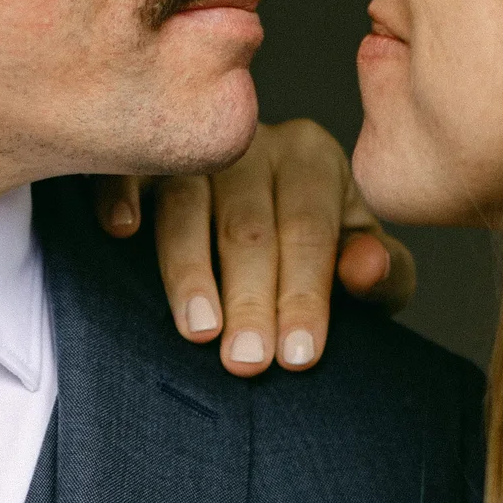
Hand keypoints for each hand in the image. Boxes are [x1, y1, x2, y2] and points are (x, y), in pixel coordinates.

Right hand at [98, 119, 415, 371]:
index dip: (304, 295)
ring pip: (186, 204)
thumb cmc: (312, 253)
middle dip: (249, 298)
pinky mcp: (141, 154)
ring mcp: (193, 146)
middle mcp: (253, 141)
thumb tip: (364, 268)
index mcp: (314, 159)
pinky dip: (120, 194)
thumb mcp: (360, 264)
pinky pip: (126, 168)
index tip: (296, 356)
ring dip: (189, 270)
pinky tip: (122, 231)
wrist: (263, 219)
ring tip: (199, 330)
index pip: (309, 230)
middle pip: (248, 224)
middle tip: (246, 360)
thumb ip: (382, 273)